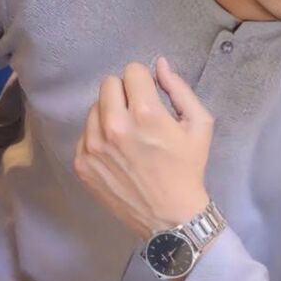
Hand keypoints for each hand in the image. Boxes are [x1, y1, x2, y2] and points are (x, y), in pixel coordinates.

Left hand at [73, 57, 213, 241]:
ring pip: (94, 107)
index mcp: (145, 114)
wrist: (170, 217)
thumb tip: (158, 64)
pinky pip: (84, 133)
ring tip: (127, 135)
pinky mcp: (81, 163)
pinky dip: (99, 136)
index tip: (151, 96)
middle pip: (108, 84)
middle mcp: (114, 126)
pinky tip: (117, 152)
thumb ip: (179, 89)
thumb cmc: (188, 168)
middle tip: (138, 113)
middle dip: (125, 93)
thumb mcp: (199, 125)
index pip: (131, 71)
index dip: (144, 81)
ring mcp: (93, 146)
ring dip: (109, 113)